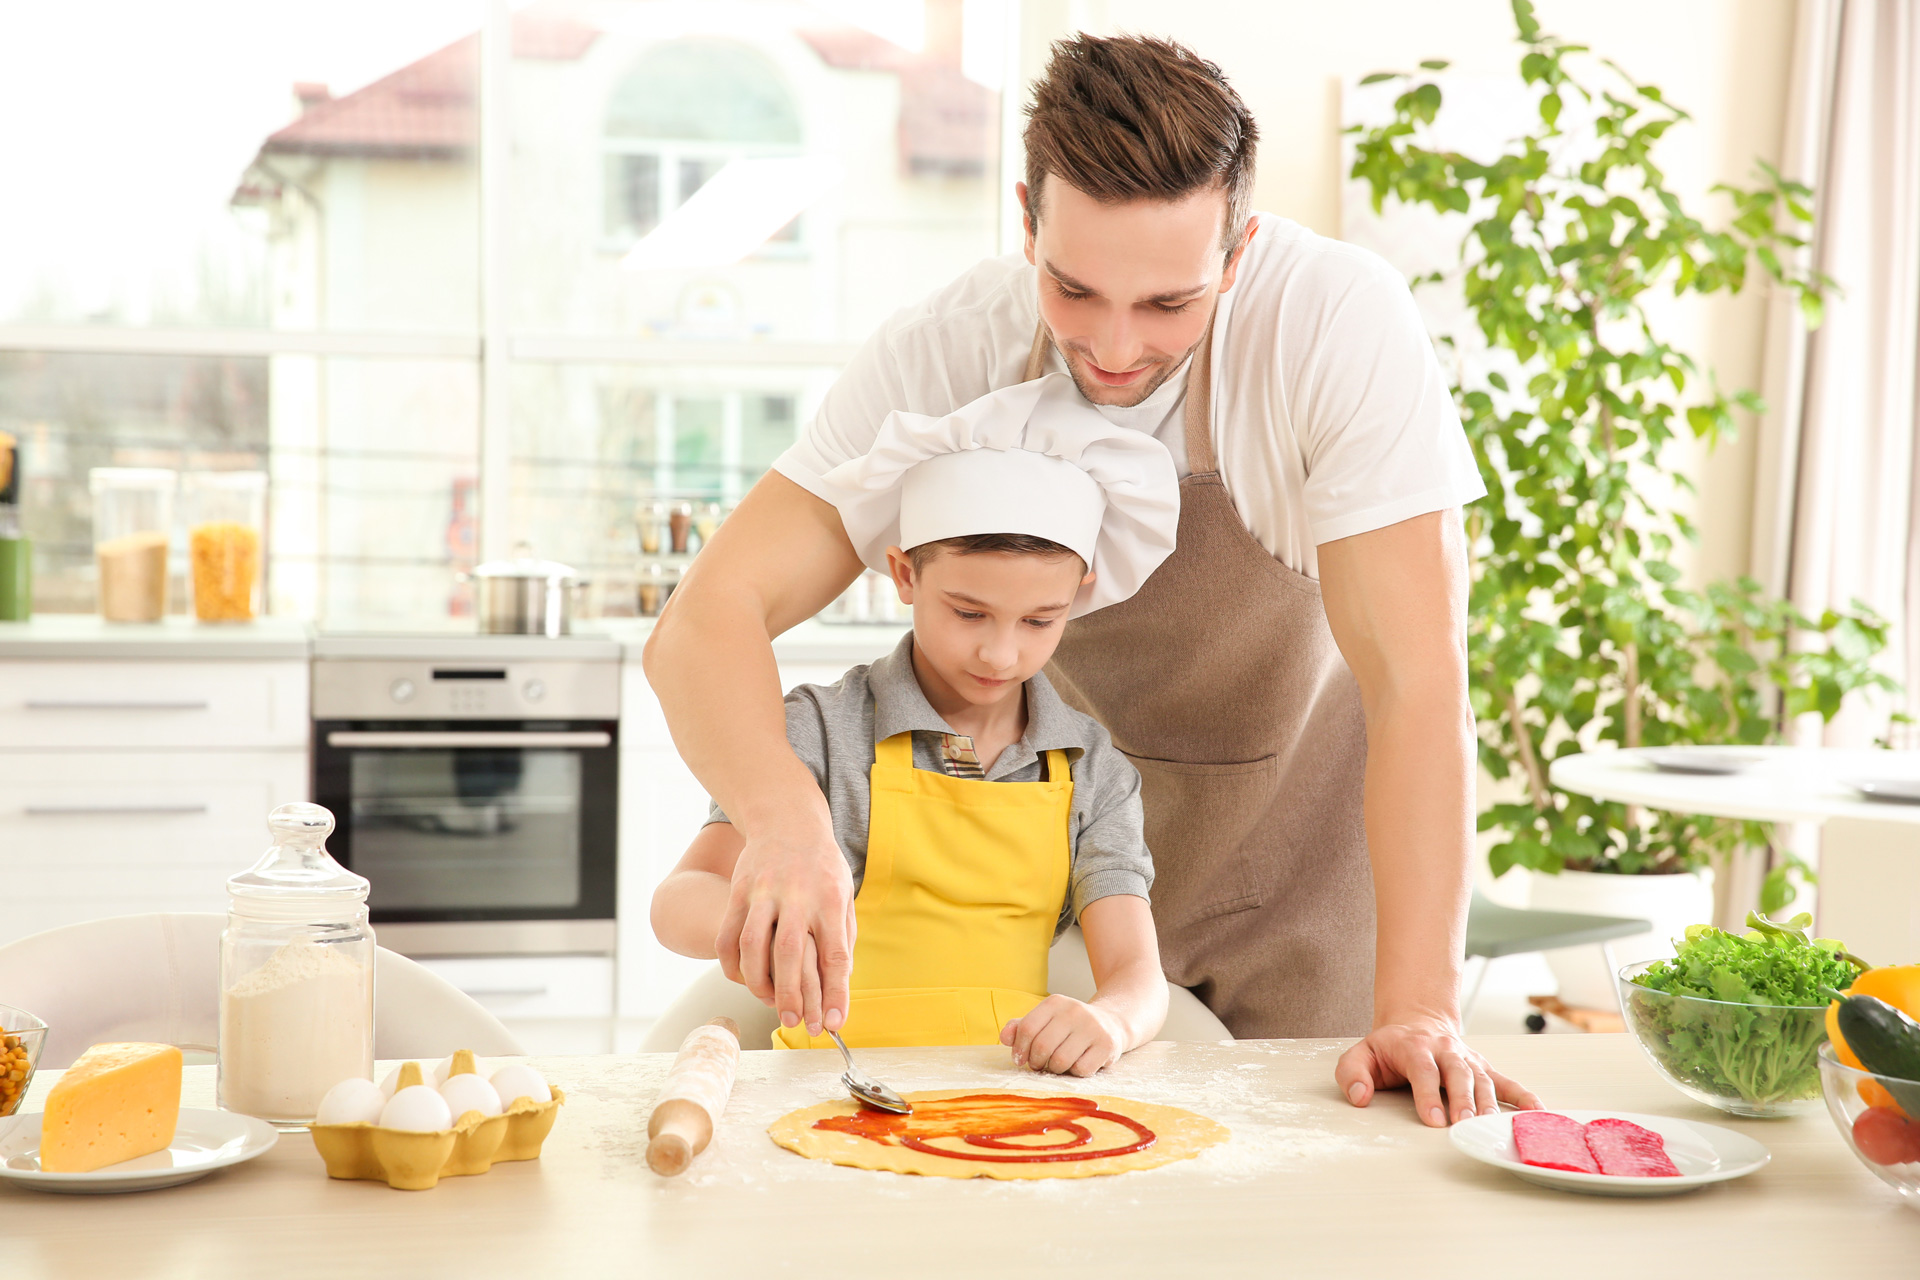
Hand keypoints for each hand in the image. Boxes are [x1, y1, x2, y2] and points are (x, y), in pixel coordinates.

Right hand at [716, 822, 854, 1035]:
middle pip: (790, 952)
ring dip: (759, 982)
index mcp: (830, 899)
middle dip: (793, 994)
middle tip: (796, 1023)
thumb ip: (843, 935)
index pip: (834, 953)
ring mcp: (763, 893)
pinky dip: (732, 963)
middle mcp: (796, 896)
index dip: (836, 991)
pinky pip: (728, 935)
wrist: (787, 821)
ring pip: (753, 945)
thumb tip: (840, 980)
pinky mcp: (739, 892)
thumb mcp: (845, 893)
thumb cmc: (822, 866)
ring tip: (769, 1003)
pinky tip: (743, 979)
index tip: (835, 1022)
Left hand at [1001, 996, 1125, 1076]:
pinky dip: (1075, 1073)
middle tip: (1040, 1065)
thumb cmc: (1069, 1027)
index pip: (1027, 1028)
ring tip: (1058, 1064)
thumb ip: (1021, 1028)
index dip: (1019, 1049)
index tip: (1020, 1060)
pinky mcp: (1107, 1044)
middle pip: (1042, 1046)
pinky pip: (1081, 1070)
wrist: (1112, 1023)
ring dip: (1055, 1069)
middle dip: (1036, 1062)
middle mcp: (1074, 1011)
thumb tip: (1004, 1038)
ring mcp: (1093, 1027)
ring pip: (1061, 1061)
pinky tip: (1078, 1064)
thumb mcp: (1045, 1021)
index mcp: (1055, 1002)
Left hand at [1334, 1017, 1540, 1125]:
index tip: (1433, 1120)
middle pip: (1457, 1073)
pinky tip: (1537, 1112)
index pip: (1423, 1070)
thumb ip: (1352, 1073)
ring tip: (1491, 1126)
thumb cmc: (1388, 1048)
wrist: (1416, 1023)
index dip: (1428, 1095)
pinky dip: (1523, 1096)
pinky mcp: (1483, 1068)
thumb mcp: (1360, 1054)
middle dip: (1462, 1098)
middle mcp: (1445, 1050)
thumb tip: (1359, 1096)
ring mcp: (1467, 1059)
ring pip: (1482, 1079)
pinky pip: (1506, 1082)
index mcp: (1414, 1047)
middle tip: (1465, 1122)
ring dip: (1488, 1102)